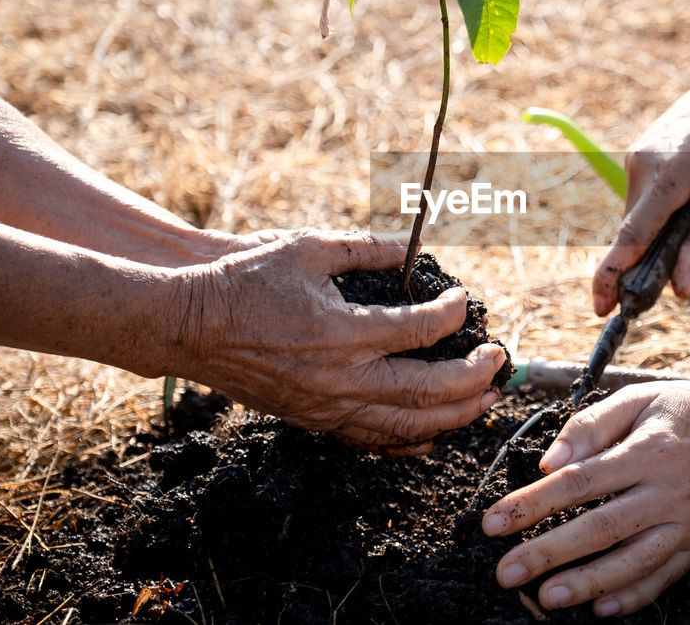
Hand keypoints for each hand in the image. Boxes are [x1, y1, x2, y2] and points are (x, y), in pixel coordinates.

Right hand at [170, 229, 504, 454]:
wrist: (189, 325)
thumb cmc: (246, 280)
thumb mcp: (309, 248)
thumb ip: (367, 248)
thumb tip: (414, 247)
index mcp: (344, 331)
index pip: (422, 328)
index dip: (454, 313)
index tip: (465, 301)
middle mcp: (340, 377)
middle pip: (428, 390)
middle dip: (474, 377)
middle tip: (499, 359)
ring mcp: (326, 406)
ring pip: (406, 425)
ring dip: (454, 415)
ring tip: (485, 400)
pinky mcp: (312, 420)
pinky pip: (370, 441)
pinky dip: (408, 441)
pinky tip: (432, 436)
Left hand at [481, 380, 689, 616]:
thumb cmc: (689, 409)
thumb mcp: (640, 398)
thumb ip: (592, 426)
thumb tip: (549, 461)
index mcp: (648, 452)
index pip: (581, 482)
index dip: (534, 503)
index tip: (493, 521)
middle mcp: (668, 493)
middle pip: (601, 528)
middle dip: (549, 552)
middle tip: (506, 571)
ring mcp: (686, 524)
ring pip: (633, 561)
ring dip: (588, 583)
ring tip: (546, 598)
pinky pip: (664, 577)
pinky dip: (633, 596)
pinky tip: (601, 609)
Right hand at [593, 68, 689, 314]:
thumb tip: (678, 289)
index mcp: (668, 176)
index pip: (632, 237)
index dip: (614, 276)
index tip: (601, 307)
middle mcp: (641, 163)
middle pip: (636, 231)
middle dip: (651, 256)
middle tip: (686, 266)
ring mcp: (637, 154)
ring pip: (640, 214)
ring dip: (662, 228)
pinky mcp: (640, 150)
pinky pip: (644, 195)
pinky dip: (662, 209)